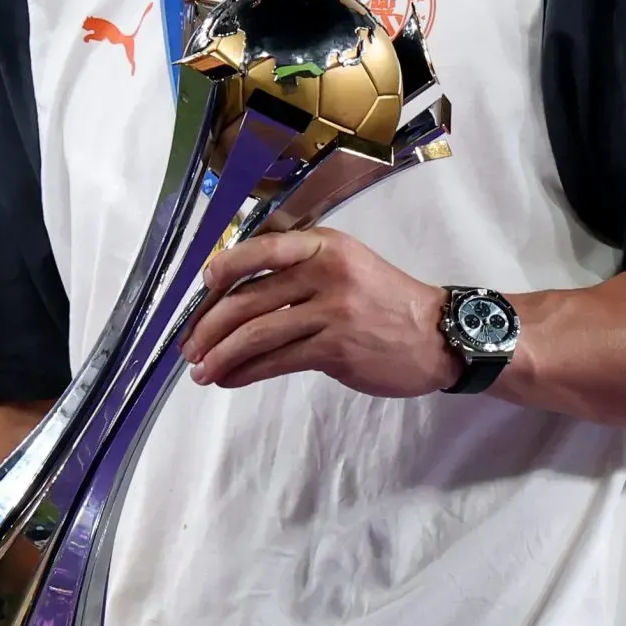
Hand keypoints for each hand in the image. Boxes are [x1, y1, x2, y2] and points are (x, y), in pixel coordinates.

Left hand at [179, 226, 461, 396]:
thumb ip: (299, 269)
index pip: (262, 250)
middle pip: (249, 298)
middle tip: (188, 345)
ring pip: (257, 333)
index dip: (226, 266)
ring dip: (221, 354)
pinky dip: (245, 372)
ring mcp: (331, 311)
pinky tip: (229, 379)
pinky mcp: (336, 349)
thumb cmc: (384, 300)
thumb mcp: (347, 264)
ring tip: (201, 370)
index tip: (201, 285)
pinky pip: (277, 361)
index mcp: (323, 246)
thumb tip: (235, 291)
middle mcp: (325, 272)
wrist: (436, 335)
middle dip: (209, 325)